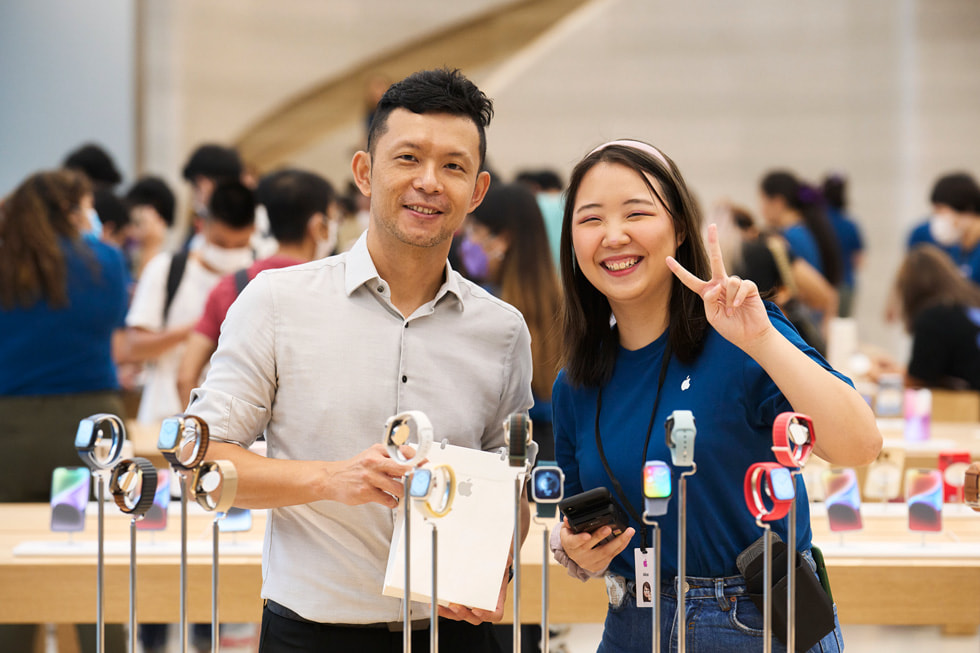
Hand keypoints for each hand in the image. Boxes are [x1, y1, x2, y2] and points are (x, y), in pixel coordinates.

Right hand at [324, 443, 413, 507]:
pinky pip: (388, 500)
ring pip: (398, 487)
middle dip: (415, 477)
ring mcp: (370, 477)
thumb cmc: (355, 468)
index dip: (418, 460)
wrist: (332, 478)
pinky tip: (389, 499)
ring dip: (403, 493)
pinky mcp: (366, 492)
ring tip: (400, 492)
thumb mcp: (372, 456)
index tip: (425, 466)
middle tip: (420, 481)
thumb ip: (390, 458)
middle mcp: (375, 462)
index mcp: (378, 450)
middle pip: (404, 468)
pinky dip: (392, 502)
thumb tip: (412, 464)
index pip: (404, 452)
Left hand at [438, 563, 509, 624]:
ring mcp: (470, 605)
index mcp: (496, 601)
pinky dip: (442, 607)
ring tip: (439, 606)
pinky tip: (434, 602)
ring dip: (449, 613)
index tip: (477, 610)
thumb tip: (507, 560)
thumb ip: (506, 561)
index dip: (487, 615)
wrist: (489, 563)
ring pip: (460, 616)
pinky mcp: (459, 601)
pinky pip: (451, 609)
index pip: (495, 615)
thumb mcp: (504, 562)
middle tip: (455, 606)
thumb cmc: (497, 566)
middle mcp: (483, 606)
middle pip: (474, 618)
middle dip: (463, 614)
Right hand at [559, 517, 633, 574]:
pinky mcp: (600, 565)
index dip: (580, 539)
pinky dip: (621, 546)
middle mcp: (580, 556)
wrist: (575, 556)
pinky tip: (627, 538)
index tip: (587, 535)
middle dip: (601, 537)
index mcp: (570, 546)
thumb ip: (569, 524)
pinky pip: (613, 555)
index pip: (574, 543)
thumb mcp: (566, 531)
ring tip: (628, 532)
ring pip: (606, 553)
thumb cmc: (572, 540)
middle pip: (592, 547)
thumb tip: (568, 518)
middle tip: (608, 528)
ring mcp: (591, 562)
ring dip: (619, 542)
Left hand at [666, 223, 772, 349]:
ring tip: (730, 311)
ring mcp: (735, 284)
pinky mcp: (749, 287)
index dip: (679, 271)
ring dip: (728, 299)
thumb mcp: (712, 316)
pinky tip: (737, 307)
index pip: (691, 280)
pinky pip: (741, 285)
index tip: (667, 259)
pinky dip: (738, 297)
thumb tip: (713, 286)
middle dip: (714, 242)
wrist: (750, 335)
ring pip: (729, 280)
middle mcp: (721, 284)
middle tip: (711, 225)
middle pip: (716, 259)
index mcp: (708, 292)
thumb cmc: (730, 327)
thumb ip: (708, 300)